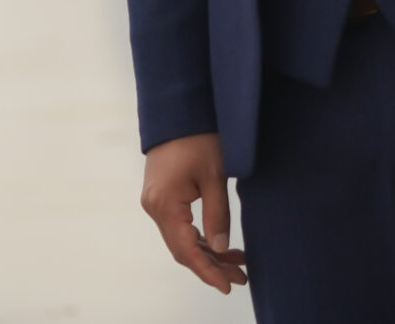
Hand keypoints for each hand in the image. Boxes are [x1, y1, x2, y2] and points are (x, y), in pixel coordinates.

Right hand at [141, 132, 248, 292]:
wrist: (179, 109)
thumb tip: (221, 249)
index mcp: (165, 203)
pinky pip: (179, 226)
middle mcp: (154, 207)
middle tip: (240, 277)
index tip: (227, 286)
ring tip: (237, 262)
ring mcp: (155, 202)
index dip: (207, 271)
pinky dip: (199, 238)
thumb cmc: (200, 137)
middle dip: (211, 265)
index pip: (186, 250)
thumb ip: (217, 215)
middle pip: (182, 249)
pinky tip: (220, 245)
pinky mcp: (161, 196)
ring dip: (207, 252)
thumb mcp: (215, 176)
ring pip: (181, 239)